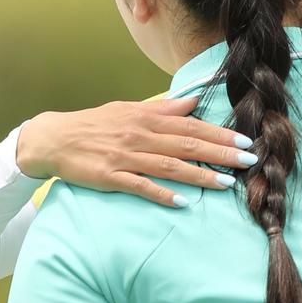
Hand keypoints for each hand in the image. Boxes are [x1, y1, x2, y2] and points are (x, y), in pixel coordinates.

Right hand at [15, 97, 256, 206]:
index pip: (190, 125)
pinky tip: (183, 202)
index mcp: (146, 118)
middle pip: (187, 144)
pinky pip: (141, 186)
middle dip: (220, 153)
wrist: (53, 138)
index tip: (245, 140)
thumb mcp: (129, 110)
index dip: (219, 133)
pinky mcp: (111, 177)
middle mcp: (139, 135)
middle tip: (248, 160)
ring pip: (169, 166)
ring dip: (200, 175)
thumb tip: (194, 101)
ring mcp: (125, 157)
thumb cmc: (95, 125)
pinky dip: (162, 194)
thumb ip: (163, 109)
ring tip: (226, 183)